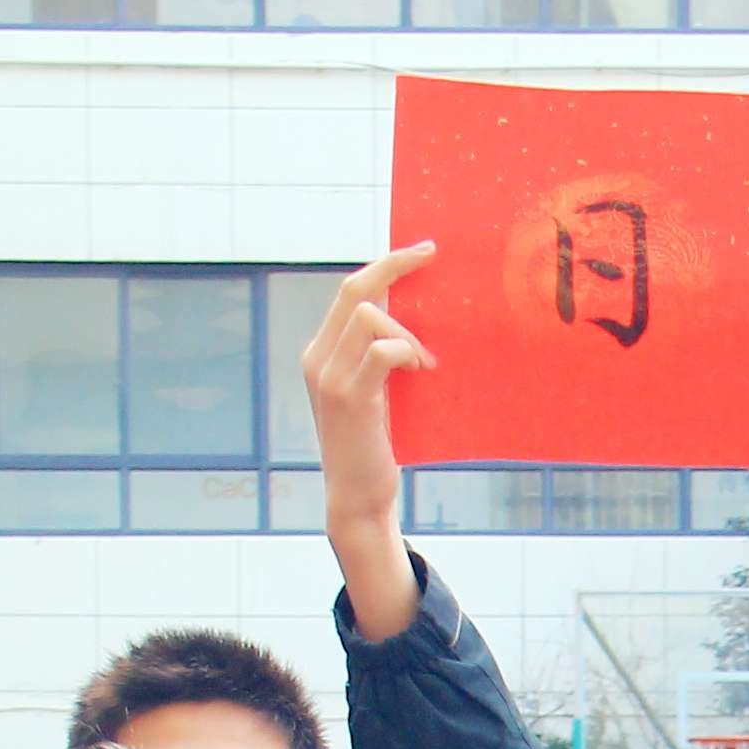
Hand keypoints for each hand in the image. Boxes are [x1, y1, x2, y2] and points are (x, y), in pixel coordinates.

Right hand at [303, 244, 436, 642]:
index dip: (385, 265)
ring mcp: (329, 376)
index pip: (350, 291)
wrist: (359, 498)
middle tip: (431, 255)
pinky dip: (407, 351)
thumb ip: (383, 355)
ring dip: (407, 330)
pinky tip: (422, 371)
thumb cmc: (376, 446)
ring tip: (425, 362)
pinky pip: (382, 351)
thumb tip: (419, 318)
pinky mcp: (349, 397)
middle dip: (394, 265)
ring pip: (369, 315)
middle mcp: (317, 357)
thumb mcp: (377, 391)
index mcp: (322, 351)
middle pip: (354, 289)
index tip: (422, 250)